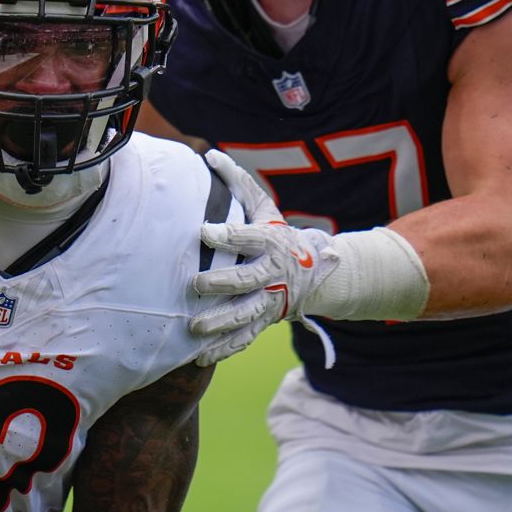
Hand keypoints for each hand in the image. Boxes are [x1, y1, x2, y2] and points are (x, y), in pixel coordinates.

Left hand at [189, 151, 339, 366]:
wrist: (316, 272)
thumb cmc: (279, 233)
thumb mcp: (264, 206)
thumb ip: (237, 183)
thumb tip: (210, 155)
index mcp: (271, 242)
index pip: (248, 237)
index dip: (228, 235)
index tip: (204, 232)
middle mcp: (272, 274)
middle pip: (246, 281)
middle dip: (220, 284)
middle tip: (195, 285)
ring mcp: (270, 301)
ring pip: (245, 315)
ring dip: (220, 323)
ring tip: (194, 328)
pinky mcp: (265, 321)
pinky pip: (245, 337)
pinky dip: (225, 348)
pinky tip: (201, 356)